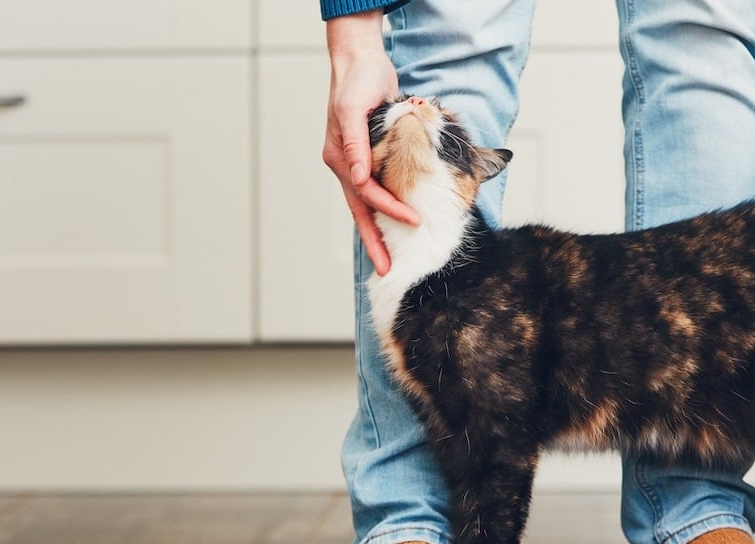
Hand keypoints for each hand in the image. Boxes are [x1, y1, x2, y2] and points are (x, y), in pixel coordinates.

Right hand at [323, 11, 418, 275]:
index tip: (414, 221)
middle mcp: (346, 164)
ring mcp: (355, 162)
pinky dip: (383, 209)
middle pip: (361, 211)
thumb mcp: (354, 107)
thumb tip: (357, 176)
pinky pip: (375, 190)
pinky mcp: (368, 156)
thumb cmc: (358, 80)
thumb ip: (355, 143)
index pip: (367, 193)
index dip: (390, 209)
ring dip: (377, 231)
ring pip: (367, 205)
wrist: (360, 60)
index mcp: (340, 157)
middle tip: (385, 271)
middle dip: (373, 242)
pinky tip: (392, 224)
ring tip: (387, 258)